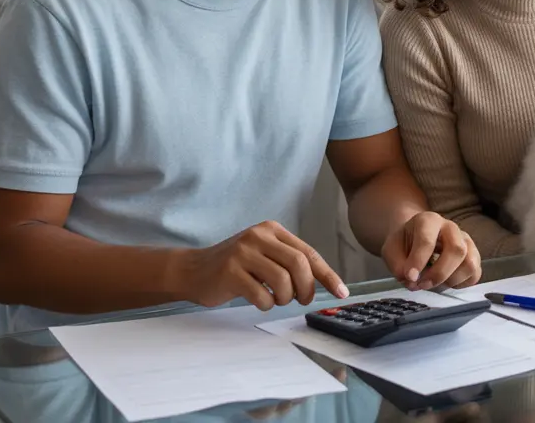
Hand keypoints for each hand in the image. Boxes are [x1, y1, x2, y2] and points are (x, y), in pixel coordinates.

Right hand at [176, 220, 347, 309]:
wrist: (192, 270)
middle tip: (302, 300)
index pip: (309, 253)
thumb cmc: (234, 267)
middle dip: (307, 288)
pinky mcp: (230, 271)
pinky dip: (266, 304)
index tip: (342, 292)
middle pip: (299, 264)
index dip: (328, 275)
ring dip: (285, 298)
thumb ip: (288, 261)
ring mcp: (243, 252)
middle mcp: (259, 236)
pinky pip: (261, 294)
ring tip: (276, 299)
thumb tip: (322, 282)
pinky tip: (259, 301)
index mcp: (272, 230)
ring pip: (283, 280)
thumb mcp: (263, 254)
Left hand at [381, 212, 480, 290]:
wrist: (415, 238)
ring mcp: (465, 241)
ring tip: (434, 284)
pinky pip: (475, 273)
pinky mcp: (473, 256)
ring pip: (469, 263)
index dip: (418, 261)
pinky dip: (461, 284)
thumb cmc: (404, 244)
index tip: (410, 277)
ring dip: (450, 280)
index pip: (427, 239)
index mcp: (428, 220)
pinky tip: (445, 283)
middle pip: (456, 250)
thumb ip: (397, 265)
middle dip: (439, 273)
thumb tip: (412, 281)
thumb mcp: (391, 250)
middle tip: (422, 285)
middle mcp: (451, 228)